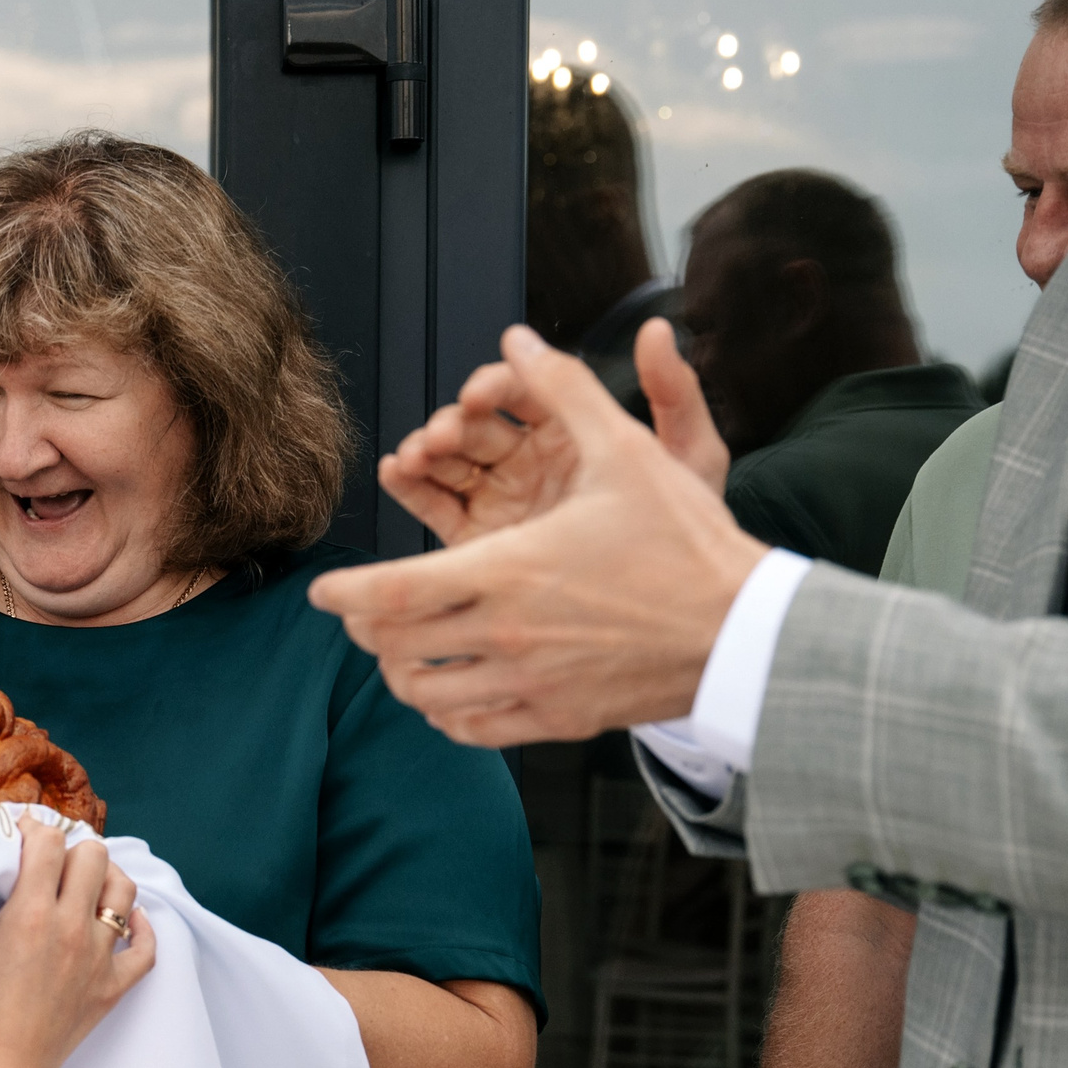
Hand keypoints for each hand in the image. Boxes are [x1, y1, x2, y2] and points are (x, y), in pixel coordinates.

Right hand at [0, 820, 154, 1067]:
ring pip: (124, 892)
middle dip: (70, 848)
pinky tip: (125, 920)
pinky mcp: (114, 985)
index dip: (33, 828)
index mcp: (31, 913)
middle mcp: (72, 928)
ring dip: (105, 878)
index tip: (21, 835)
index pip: (48, 842)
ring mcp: (99, 957)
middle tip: (50, 859)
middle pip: (94, 856)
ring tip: (83, 883)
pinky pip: (145, 947)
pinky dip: (139, 928)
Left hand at [307, 324, 769, 744]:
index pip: (391, 594)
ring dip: (402, 674)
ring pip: (428, 696)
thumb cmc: (684, 539)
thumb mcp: (625, 450)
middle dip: (366, 631)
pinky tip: (449, 694)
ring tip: (399, 653)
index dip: (344, 595)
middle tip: (359, 615)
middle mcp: (507, 633)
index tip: (322, 592)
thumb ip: (562, 391)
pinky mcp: (558, 719)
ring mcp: (531, 683)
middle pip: (396, 648)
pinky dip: (448, 715)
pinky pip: (475, 729)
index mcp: (508, 569)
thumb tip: (517, 339)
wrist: (745, 630)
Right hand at [379, 319, 726, 545]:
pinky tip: (398, 473)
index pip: (523, 392)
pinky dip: (410, 486)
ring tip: (417, 455)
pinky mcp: (478, 540)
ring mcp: (502, 500)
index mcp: (574, 433)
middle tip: (444, 434)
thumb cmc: (690, 533)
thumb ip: (672, 391)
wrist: (675, 611)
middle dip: (453, 421)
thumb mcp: (691, 456)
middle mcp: (531, 462)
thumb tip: (653, 328)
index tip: (479, 394)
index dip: (494, 385)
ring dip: (426, 450)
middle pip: (478, 425)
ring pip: (451, 461)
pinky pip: (435, 506)